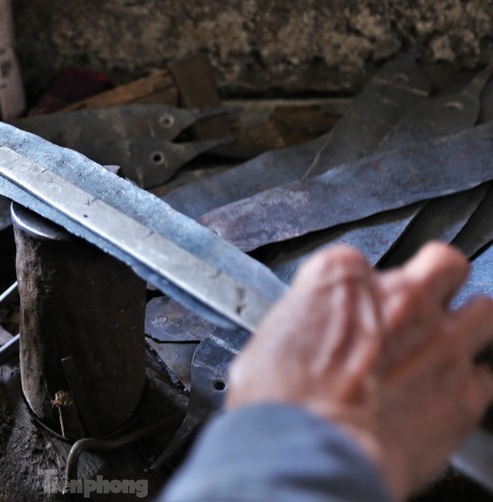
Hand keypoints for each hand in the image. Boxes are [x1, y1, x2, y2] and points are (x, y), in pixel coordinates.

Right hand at [226, 242, 492, 500]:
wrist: (310, 449)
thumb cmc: (282, 400)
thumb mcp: (268, 343)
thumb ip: (303, 329)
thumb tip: (301, 342)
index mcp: (343, 279)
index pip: (359, 262)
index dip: (354, 292)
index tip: (347, 313)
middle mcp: (400, 300)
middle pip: (443, 265)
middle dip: (437, 283)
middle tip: (418, 308)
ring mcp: (440, 342)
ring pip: (483, 310)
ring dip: (467, 325)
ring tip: (441, 350)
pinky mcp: (466, 393)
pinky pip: (487, 376)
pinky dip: (472, 384)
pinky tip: (444, 398)